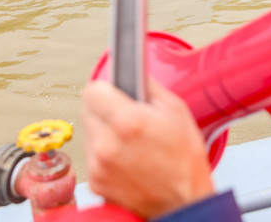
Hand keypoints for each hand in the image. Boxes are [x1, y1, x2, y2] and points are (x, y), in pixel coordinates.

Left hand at [82, 78, 214, 218]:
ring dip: (102, 131)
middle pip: (87, 110)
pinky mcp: (95, 182)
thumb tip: (131, 69)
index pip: (92, 89)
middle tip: (127, 117)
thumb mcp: (175, 109)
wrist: (183, 201)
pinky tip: (126, 157)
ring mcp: (99, 166)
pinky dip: (103, 154)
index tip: (114, 92)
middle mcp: (107, 144)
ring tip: (129, 139)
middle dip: (104, 109)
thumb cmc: (184, 159)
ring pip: (88, 133)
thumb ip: (146, 84)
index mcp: (128, 122)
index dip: (106, 88)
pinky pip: (91, 156)